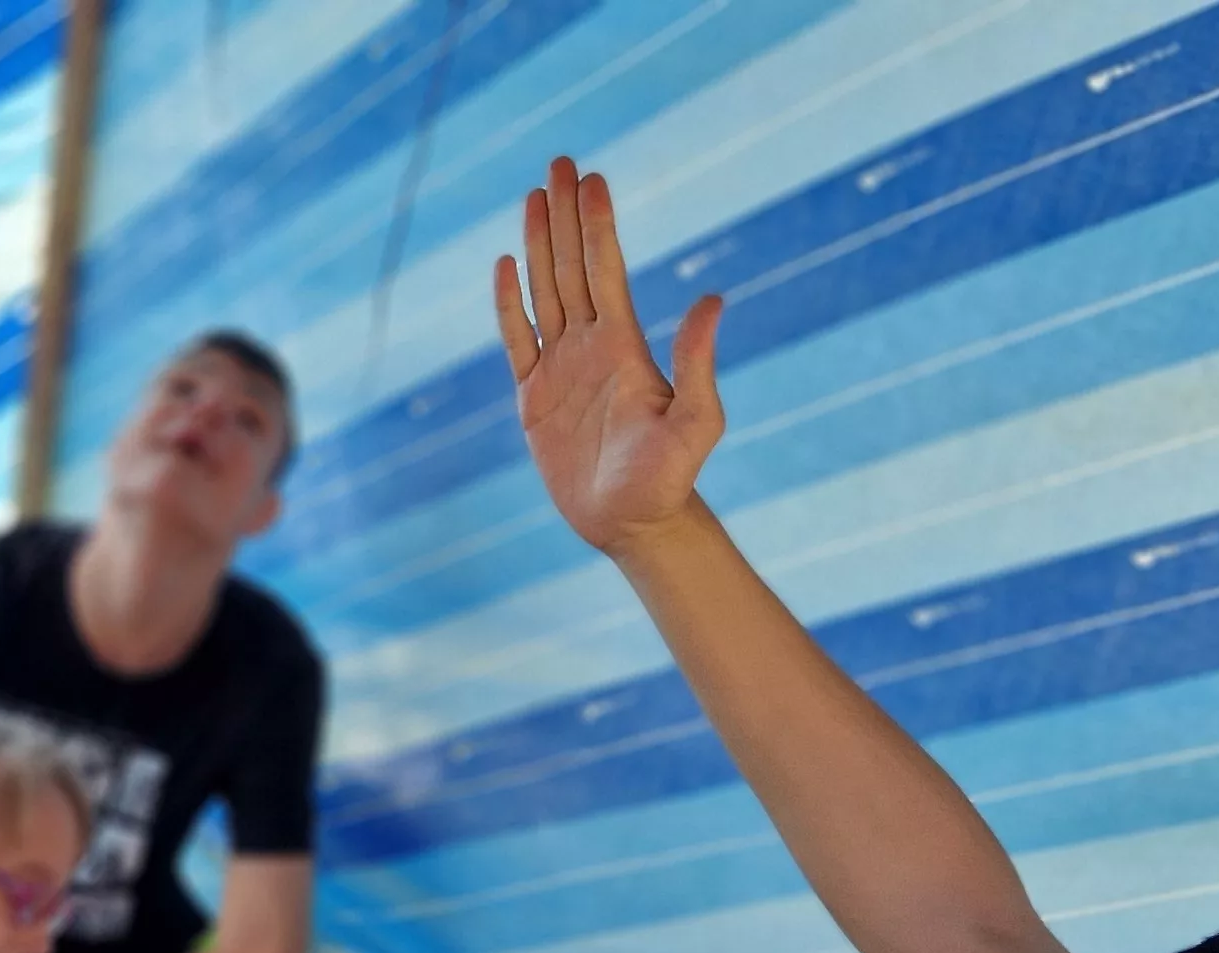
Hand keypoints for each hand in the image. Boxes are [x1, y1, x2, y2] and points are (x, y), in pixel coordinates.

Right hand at [495, 156, 725, 561]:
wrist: (633, 523)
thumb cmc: (669, 478)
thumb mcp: (695, 422)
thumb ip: (698, 362)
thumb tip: (713, 299)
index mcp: (623, 346)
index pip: (605, 270)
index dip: (597, 224)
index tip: (593, 178)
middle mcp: (591, 346)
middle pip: (571, 266)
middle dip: (565, 214)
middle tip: (559, 163)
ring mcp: (560, 368)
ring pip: (544, 291)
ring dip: (538, 243)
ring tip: (534, 196)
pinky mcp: (533, 398)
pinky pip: (516, 340)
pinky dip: (508, 303)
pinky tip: (506, 265)